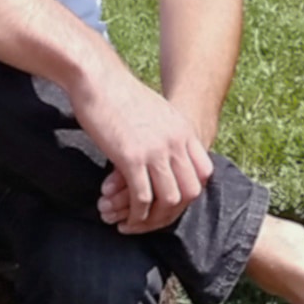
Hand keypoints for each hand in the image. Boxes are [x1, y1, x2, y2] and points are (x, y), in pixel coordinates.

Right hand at [71, 65, 214, 234]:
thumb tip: (167, 152)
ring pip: (169, 200)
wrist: (99, 80)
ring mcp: (155, 150)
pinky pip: (142, 198)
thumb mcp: (157, 112)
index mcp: (183, 130)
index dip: (190, 191)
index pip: (204, 172)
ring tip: (136, 224)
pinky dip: (136, 215)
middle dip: (173, 212)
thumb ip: (168, 133)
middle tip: (153, 220)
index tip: (170, 200)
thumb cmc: (121, 96)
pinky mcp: (131, 158)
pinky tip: (125, 219)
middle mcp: (175, 141)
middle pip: (191, 191)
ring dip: (153, 219)